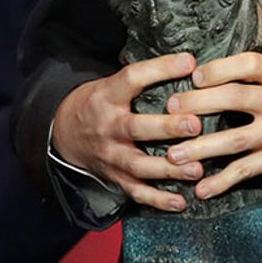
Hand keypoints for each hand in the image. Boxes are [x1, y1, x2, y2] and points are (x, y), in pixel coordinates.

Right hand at [51, 53, 205, 211]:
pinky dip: (158, 200)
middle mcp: (108, 126)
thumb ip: (147, 76)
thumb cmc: (100, 103)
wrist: (64, 132)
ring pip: (138, 165)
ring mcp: (110, 155)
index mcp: (108, 96)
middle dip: (167, 128)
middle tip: (195, 125)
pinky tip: (180, 202)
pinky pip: (136, 191)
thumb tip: (192, 60)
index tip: (189, 62)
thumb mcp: (114, 83)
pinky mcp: (114, 177)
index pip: (133, 78)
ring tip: (196, 169)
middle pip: (136, 128)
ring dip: (169, 169)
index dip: (160, 69)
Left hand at [164, 52, 261, 199]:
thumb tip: (214, 69)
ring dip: (199, 148)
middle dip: (196, 104)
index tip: (195, 75)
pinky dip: (222, 181)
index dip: (219, 69)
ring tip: (173, 155)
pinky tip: (202, 188)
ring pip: (232, 140)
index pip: (248, 65)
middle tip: (170, 109)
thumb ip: (259, 74)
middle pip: (232, 99)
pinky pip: (246, 171)